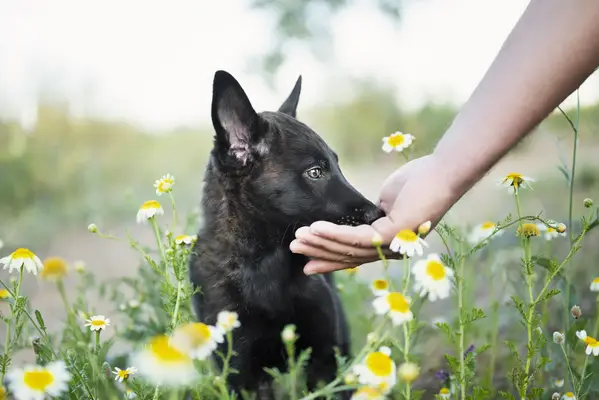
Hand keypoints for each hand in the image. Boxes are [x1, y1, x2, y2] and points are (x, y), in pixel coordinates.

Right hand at [289, 154, 460, 274]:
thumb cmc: (417, 182)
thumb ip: (370, 216)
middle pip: (348, 255)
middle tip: (295, 250)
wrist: (441, 171)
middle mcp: (391, 250)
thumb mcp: (386, 203)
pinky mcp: (393, 234)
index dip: (330, 259)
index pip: (355, 255)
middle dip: (319, 253)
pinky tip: (315, 228)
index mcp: (389, 244)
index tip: (308, 262)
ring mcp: (393, 244)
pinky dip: (333, 233)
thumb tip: (356, 220)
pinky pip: (356, 237)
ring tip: (298, 238)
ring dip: (321, 243)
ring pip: (349, 248)